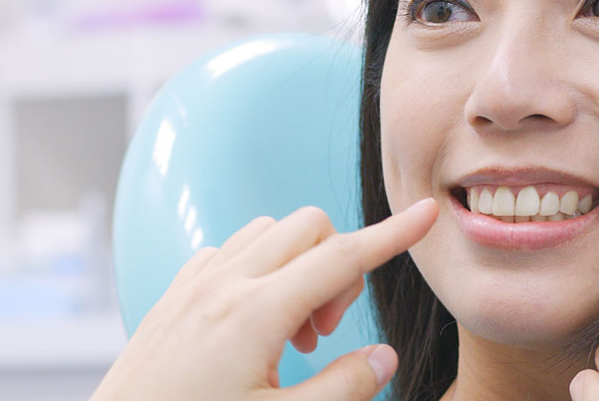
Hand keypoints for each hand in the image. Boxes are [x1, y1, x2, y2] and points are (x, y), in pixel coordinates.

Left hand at [90, 198, 439, 400]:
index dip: (392, 235)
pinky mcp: (172, 297)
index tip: (425, 215)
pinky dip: (257, 270)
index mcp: (254, 313)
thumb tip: (382, 356)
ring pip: (267, 233)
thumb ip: (343, 388)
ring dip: (297, 267)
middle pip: (307, 228)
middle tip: (326, 333)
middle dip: (338, 266)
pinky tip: (254, 325)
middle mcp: (221, 286)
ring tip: (292, 334)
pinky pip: (228, 252)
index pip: (342, 256)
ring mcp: (192, 286)